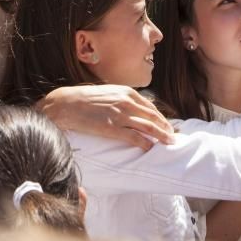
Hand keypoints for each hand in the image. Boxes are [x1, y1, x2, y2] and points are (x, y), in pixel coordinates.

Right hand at [37, 84, 174, 150]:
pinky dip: (144, 143)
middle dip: (165, 127)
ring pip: (147, 126)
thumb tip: (132, 108)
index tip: (167, 125)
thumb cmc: (85, 98)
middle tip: (173, 137)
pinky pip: (133, 136)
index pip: (150, 106)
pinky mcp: (111, 127)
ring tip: (169, 143)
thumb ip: (122, 99)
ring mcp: (120, 114)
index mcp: (126, 92)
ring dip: (160, 135)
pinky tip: (149, 149)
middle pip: (152, 116)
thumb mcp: (108, 93)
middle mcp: (126, 101)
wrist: (67, 103)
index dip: (160, 117)